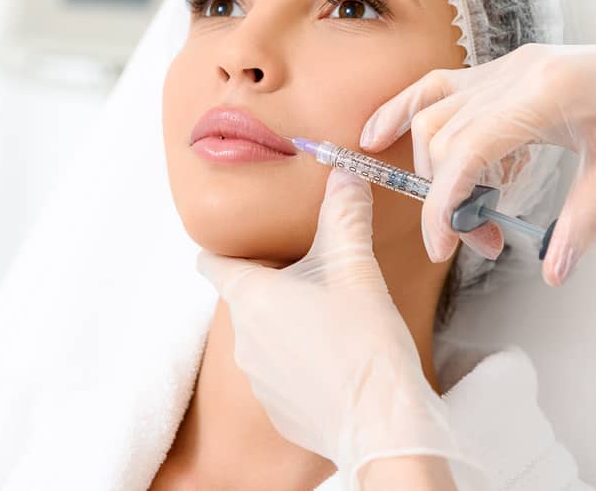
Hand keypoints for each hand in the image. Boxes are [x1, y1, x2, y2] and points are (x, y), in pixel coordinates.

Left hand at [197, 170, 485, 489]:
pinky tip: (338, 363)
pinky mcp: (278, 411)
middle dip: (276, 287)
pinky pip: (282, 376)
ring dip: (289, 327)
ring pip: (265, 339)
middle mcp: (244, 339)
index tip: (235, 246)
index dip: (222, 252)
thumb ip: (345, 216)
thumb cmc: (365, 342)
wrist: (382, 422)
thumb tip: (343, 173)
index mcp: (252, 298)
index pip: (213, 265)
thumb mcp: (356, 269)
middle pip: (248, 300)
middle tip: (316, 279)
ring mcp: (258, 380)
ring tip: (334, 324)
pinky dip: (302, 365)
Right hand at [359, 31, 595, 285]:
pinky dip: (412, 113)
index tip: (443, 248)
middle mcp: (517, 71)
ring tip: (466, 208)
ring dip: (435, 164)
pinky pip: (444, 88)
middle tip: (484, 238)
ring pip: (435, 110)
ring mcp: (508, 66)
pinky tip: (384, 133)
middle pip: (442, 134)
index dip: (443, 205)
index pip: (466, 151)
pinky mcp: (508, 71)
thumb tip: (552, 270)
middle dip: (447, 196)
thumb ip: (585, 222)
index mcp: (546, 92)